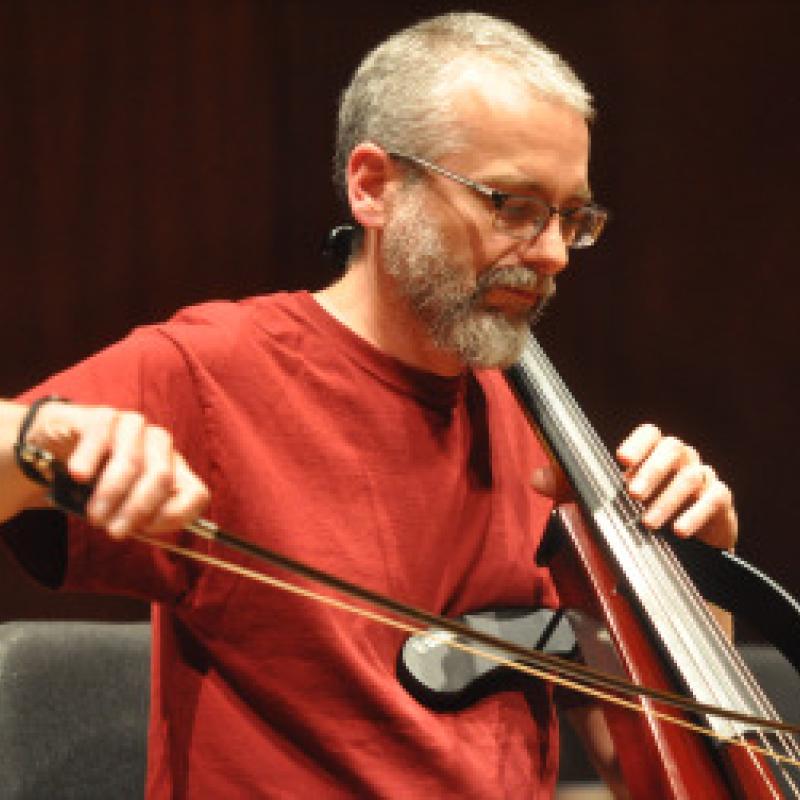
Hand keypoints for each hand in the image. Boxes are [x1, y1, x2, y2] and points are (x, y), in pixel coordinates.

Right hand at [25, 400, 208, 539]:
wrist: (57, 445)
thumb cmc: (95, 482)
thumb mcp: (122, 507)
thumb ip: (141, 520)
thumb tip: (148, 530)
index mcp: (174, 469)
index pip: (197, 494)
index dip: (175, 516)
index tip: (145, 530)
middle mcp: (160, 444)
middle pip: (163, 477)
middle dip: (136, 509)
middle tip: (112, 529)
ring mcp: (134, 427)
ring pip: (132, 460)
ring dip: (111, 493)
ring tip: (94, 514)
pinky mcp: (104, 416)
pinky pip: (101, 435)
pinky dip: (89, 459)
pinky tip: (79, 476)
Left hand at [530, 423, 736, 551]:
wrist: (683, 550)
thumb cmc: (636, 515)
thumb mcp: (598, 502)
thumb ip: (569, 487)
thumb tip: (534, 478)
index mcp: (651, 453)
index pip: (650, 433)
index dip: (638, 442)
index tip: (621, 459)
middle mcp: (679, 459)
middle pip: (672, 449)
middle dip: (652, 471)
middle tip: (632, 494)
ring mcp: (702, 477)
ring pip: (691, 476)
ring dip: (668, 500)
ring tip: (650, 522)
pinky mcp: (720, 500)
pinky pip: (715, 498)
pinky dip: (697, 514)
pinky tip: (680, 531)